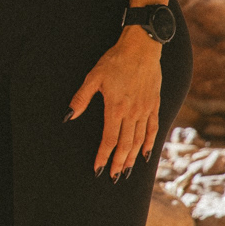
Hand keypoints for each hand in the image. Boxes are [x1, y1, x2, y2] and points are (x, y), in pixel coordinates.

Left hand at [67, 28, 162, 176]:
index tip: (99, 169)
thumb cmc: (115, 61)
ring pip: (140, 140)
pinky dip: (150, 144)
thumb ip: (81, 98)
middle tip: (114, 177)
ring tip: (126, 171)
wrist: (142, 47)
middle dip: (119, 162)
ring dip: (133, 157)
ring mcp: (146, 110)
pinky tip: (146, 155)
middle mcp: (133, 113)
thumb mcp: (94, 77)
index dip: (104, 156)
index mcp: (116, 108)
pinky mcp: (155, 105)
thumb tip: (69, 116)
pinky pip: (153, 129)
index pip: (109, 139)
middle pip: (125, 144)